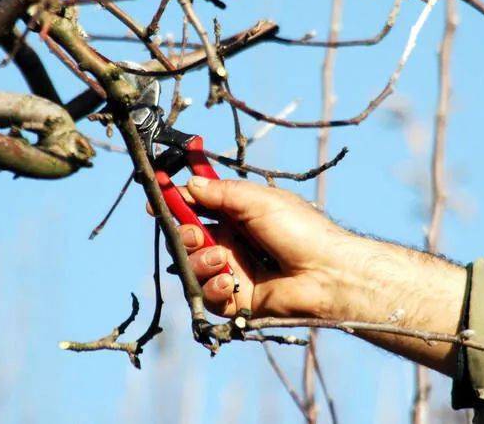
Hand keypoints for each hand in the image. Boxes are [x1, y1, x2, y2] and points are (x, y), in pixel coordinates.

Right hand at [169, 176, 356, 318]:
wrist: (327, 273)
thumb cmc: (301, 231)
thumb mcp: (259, 201)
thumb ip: (221, 193)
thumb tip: (189, 184)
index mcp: (237, 215)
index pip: (197, 206)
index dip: (175, 203)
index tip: (155, 200)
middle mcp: (232, 242)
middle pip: (188, 237)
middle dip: (184, 234)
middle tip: (194, 233)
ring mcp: (233, 270)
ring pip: (193, 267)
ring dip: (200, 261)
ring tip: (220, 258)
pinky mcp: (236, 299)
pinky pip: (209, 295)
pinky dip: (214, 287)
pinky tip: (231, 281)